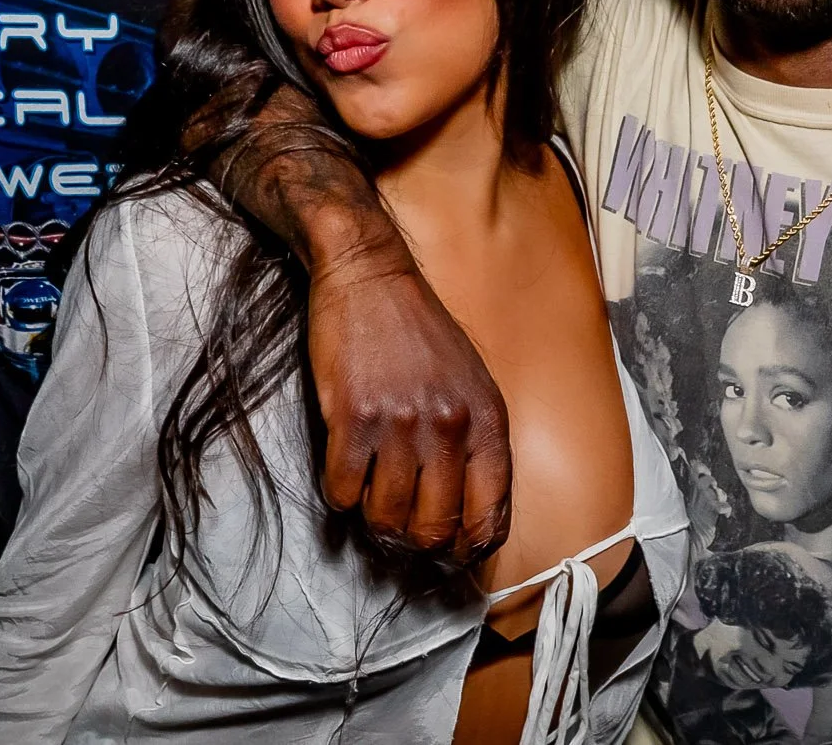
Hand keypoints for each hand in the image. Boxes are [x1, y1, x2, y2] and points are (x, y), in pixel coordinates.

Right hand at [308, 219, 511, 565]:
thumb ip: (477, 444)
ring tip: (372, 498)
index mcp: (487, 420)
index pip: (490, 515)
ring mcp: (400, 425)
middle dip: (415, 541)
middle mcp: (449, 427)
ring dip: (375, 519)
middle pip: (435, 529)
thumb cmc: (421, 335)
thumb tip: (471, 517)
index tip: (454, 553)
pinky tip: (346, 473)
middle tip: (401, 528)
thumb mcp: (473, 382)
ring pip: (387, 518)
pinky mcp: (352, 420)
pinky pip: (343, 493)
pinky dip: (341, 495)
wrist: (371, 278)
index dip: (470, 548)